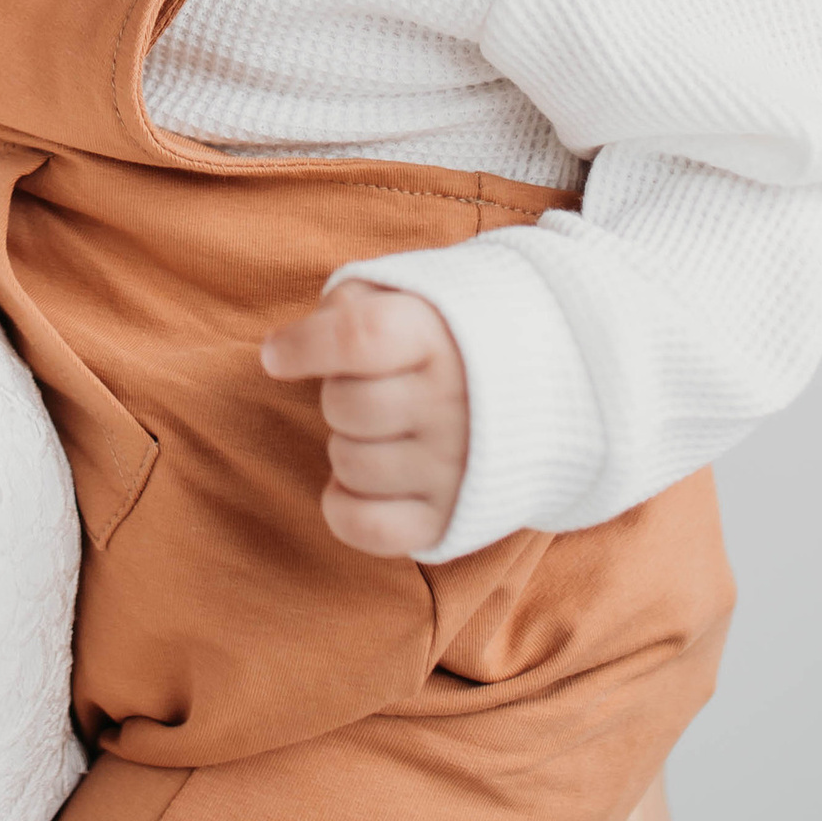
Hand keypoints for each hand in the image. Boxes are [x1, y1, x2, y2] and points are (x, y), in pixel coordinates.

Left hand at [260, 280, 469, 558]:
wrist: (544, 389)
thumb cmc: (447, 336)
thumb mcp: (409, 295)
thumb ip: (349, 305)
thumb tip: (289, 348)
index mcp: (441, 337)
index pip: (358, 338)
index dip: (304, 346)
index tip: (276, 355)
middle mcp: (454, 404)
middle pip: (344, 405)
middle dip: (336, 395)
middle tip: (366, 389)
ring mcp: (455, 468)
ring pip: (347, 463)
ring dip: (346, 445)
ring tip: (379, 430)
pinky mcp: (448, 519)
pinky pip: (364, 525)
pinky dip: (344, 505)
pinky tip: (361, 481)